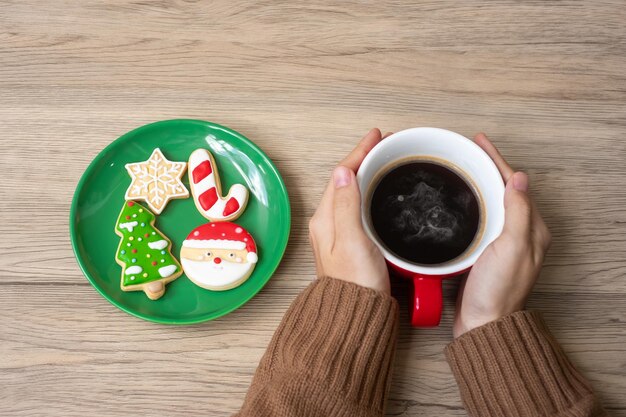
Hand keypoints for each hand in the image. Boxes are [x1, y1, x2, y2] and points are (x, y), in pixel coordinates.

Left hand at [308, 129, 390, 293]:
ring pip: (352, 192)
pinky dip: (370, 192)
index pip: (341, 175)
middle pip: (345, 180)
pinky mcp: (352, 244)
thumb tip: (345, 172)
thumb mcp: (351, 240)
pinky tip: (380, 193)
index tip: (377, 135)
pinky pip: (358, 207)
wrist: (356, 315)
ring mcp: (339, 234)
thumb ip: (347, 206)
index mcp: (325, 219)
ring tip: (384, 160)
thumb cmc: (355, 284)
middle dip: (364, 158)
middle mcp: (328, 224)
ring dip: (367, 173)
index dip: (359, 152)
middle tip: (385, 144)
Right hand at [453, 133, 551, 337]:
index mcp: (532, 229)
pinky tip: (458, 200)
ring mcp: (503, 242)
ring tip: (461, 166)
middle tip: (467, 150)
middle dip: (486, 167)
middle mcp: (520, 233)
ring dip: (477, 182)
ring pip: (491, 202)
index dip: (496, 160)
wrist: (482, 322)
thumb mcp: (512, 247)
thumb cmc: (497, 290)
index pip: (515, 184)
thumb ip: (518, 212)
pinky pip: (481, 217)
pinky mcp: (486, 251)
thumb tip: (519, 178)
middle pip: (503, 189)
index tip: (479, 142)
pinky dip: (470, 202)